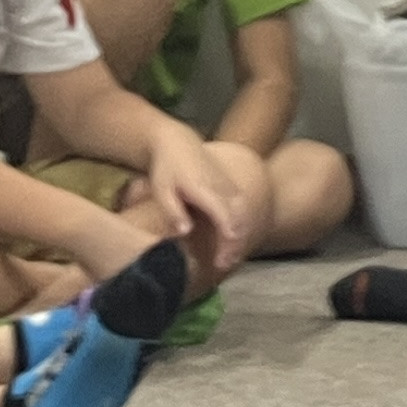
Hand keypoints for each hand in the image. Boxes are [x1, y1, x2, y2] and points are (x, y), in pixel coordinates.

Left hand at [142, 132, 248, 280]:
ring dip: (240, 237)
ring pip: (245, 214)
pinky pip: (243, 208)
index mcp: (205, 190)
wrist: (177, 141)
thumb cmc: (166, 169)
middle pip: (241, 220)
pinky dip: (241, 226)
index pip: (227, 221)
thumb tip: (185, 232)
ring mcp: (230, 185)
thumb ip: (173, 212)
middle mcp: (223, 188)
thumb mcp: (161, 190)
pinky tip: (230, 240)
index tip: (221, 263)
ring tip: (228, 257)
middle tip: (225, 265)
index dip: (228, 245)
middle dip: (237, 246)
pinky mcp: (231, 186)